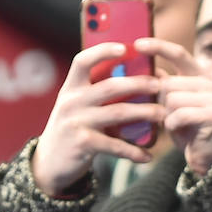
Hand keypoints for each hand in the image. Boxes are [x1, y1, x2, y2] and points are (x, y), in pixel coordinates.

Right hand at [31, 42, 166, 197]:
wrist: (49, 164)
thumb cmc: (71, 131)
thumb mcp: (76, 108)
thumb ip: (95, 94)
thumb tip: (133, 79)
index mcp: (71, 88)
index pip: (83, 60)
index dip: (103, 51)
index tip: (125, 47)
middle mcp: (72, 102)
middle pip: (110, 86)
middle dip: (138, 84)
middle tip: (159, 85)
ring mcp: (76, 122)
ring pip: (118, 113)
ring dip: (144, 113)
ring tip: (162, 115)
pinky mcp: (83, 144)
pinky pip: (115, 145)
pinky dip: (133, 151)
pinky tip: (147, 155)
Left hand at [137, 37, 211, 176]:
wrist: (203, 155)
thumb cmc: (185, 128)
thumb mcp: (169, 103)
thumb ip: (160, 84)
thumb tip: (139, 65)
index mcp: (199, 76)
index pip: (179, 54)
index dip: (158, 47)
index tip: (137, 44)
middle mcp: (210, 83)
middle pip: (169, 82)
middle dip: (161, 101)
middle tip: (167, 114)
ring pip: (173, 99)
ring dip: (167, 115)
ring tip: (175, 123)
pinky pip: (180, 114)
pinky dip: (173, 124)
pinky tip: (177, 129)